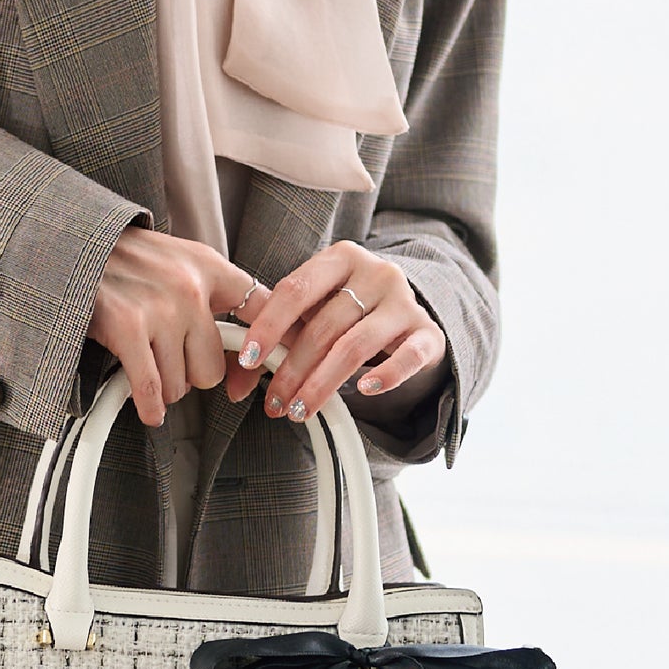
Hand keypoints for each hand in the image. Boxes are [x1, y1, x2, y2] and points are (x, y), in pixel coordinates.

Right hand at [87, 228, 262, 427]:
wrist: (71, 244)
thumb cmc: (125, 261)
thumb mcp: (179, 261)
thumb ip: (214, 296)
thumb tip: (247, 356)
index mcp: (210, 267)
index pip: (264, 312)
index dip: (269, 351)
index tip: (270, 373)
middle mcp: (190, 287)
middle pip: (213, 369)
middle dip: (190, 376)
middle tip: (169, 363)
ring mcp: (160, 308)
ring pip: (180, 384)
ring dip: (162, 385)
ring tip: (143, 362)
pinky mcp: (127, 327)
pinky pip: (151, 388)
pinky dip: (150, 407)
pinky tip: (149, 410)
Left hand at [222, 241, 444, 424]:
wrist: (408, 315)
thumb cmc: (349, 312)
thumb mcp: (317, 309)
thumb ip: (283, 331)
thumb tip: (239, 374)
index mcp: (340, 258)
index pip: (295, 290)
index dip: (268, 326)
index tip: (247, 359)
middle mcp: (376, 273)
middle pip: (323, 326)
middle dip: (292, 369)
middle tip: (273, 402)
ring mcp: (405, 302)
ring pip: (355, 346)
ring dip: (322, 384)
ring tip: (300, 410)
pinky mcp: (429, 333)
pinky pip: (408, 357)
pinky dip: (386, 375)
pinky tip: (364, 391)